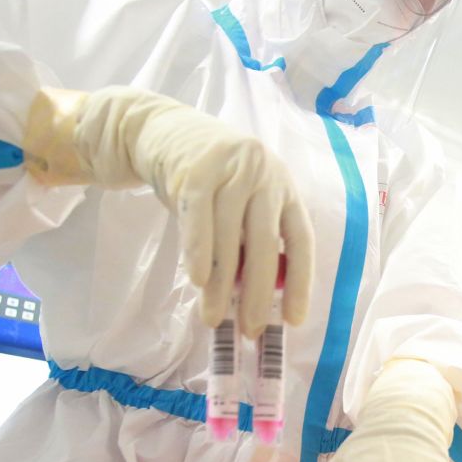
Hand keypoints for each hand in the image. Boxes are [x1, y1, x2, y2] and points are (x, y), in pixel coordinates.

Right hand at [24, 86, 313, 336]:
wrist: (160, 131)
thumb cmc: (206, 180)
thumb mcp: (238, 204)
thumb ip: (248, 242)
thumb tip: (255, 301)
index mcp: (283, 188)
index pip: (301, 240)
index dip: (301, 282)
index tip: (294, 320)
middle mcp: (264, 175)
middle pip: (264, 243)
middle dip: (259, 293)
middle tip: (250, 330)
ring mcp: (231, 169)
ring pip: (228, 237)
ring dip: (221, 284)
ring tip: (213, 318)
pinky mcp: (197, 169)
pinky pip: (198, 219)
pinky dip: (199, 252)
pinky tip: (198, 281)